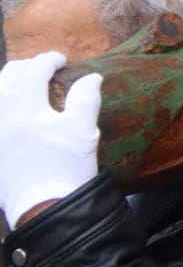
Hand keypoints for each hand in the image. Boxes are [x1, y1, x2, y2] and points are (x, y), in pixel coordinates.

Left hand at [0, 53, 101, 226]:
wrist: (44, 207)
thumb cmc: (66, 168)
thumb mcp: (84, 130)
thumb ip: (85, 98)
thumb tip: (91, 77)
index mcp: (25, 110)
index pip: (35, 71)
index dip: (50, 60)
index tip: (63, 61)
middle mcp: (2, 117)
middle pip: (7, 76)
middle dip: (26, 66)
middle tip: (43, 69)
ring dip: (9, 82)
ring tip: (24, 85)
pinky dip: (3, 105)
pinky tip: (12, 111)